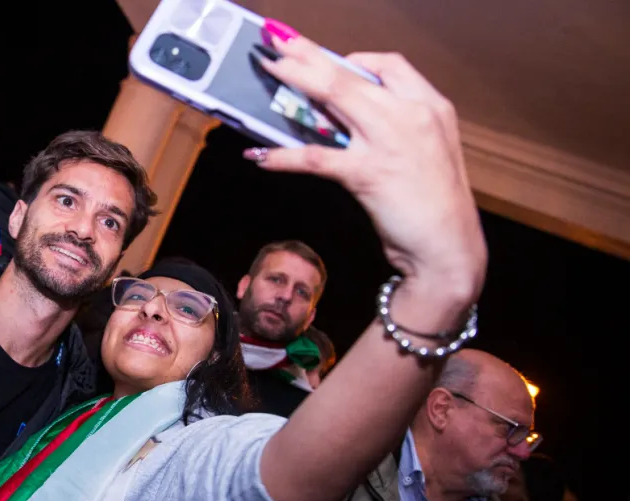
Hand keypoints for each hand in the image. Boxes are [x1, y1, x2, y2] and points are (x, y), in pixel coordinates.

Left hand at [246, 36, 485, 307]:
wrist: (448, 248)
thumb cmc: (434, 206)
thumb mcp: (425, 153)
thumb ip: (392, 129)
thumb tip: (338, 118)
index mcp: (431, 106)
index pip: (390, 65)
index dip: (353, 59)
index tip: (326, 60)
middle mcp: (411, 115)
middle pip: (351, 73)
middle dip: (309, 54)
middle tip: (278, 42)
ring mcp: (388, 141)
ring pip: (333, 96)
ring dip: (294, 79)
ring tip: (268, 70)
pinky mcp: (366, 173)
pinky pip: (314, 157)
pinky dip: (282, 156)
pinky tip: (261, 158)